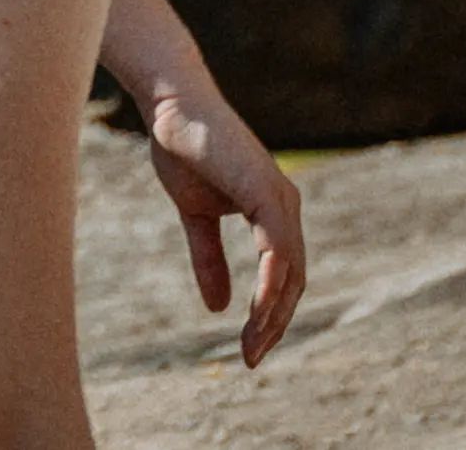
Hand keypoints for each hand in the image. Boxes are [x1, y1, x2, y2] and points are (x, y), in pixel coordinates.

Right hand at [133, 82, 307, 369]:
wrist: (172, 106)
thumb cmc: (183, 150)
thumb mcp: (195, 216)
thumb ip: (209, 259)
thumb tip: (218, 306)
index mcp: (273, 211)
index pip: (284, 275)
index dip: (270, 314)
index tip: (249, 347)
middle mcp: (285, 206)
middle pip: (294, 280)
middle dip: (274, 324)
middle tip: (251, 358)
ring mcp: (279, 197)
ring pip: (290, 271)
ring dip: (272, 313)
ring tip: (252, 345)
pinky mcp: (266, 191)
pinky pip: (277, 248)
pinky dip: (270, 281)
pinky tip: (256, 309)